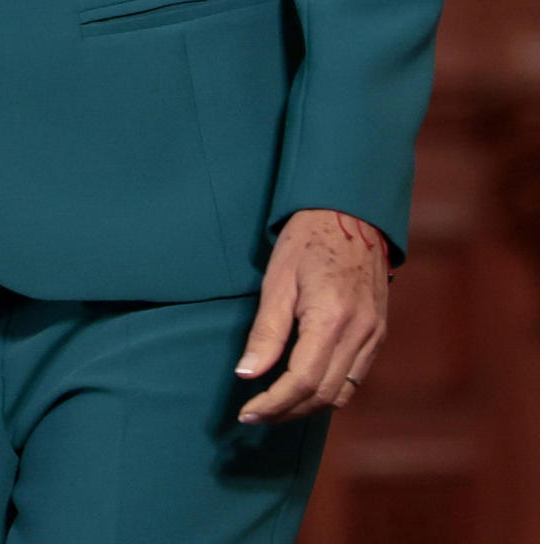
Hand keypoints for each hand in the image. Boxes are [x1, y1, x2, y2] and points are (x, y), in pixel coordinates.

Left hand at [232, 209, 389, 423]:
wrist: (350, 212)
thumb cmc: (307, 239)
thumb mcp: (277, 280)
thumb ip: (266, 332)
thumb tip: (247, 375)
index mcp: (332, 317)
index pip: (301, 381)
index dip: (273, 403)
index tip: (248, 412)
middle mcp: (360, 332)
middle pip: (323, 394)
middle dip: (287, 411)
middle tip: (256, 415)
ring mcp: (374, 334)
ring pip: (342, 393)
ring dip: (308, 407)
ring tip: (276, 407)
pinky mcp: (378, 332)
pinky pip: (355, 377)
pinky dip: (329, 390)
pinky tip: (305, 387)